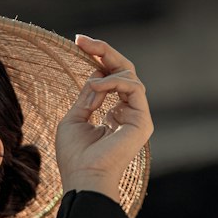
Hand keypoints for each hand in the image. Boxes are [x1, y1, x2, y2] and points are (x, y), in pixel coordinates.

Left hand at [55, 36, 153, 198]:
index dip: (97, 58)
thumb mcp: (74, 119)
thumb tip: (95, 77)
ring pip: (129, 76)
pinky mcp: (143, 121)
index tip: (79, 42)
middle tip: (82, 40)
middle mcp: (128, 113)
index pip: (110, 78)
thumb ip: (86, 97)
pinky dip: (114, 82)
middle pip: (124, 71)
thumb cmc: (75, 156)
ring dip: (106, 73)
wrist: (84, 177)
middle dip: (104, 52)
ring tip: (90, 85)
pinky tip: (97, 88)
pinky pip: (134, 87)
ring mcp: (137, 117)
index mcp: (113, 114)